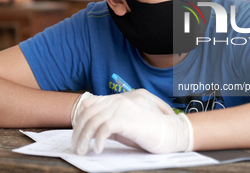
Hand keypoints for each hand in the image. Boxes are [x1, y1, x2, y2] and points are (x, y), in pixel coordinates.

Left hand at [71, 89, 192, 154]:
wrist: (171, 132)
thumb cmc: (151, 130)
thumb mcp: (128, 122)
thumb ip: (113, 120)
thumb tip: (94, 129)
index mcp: (121, 98)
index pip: (92, 103)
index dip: (81, 118)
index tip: (78, 133)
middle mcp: (120, 99)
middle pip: (89, 113)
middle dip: (79, 131)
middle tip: (77, 146)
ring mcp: (123, 107)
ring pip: (93, 121)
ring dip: (84, 138)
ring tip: (83, 151)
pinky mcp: (127, 118)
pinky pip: (104, 129)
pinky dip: (97, 141)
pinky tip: (98, 149)